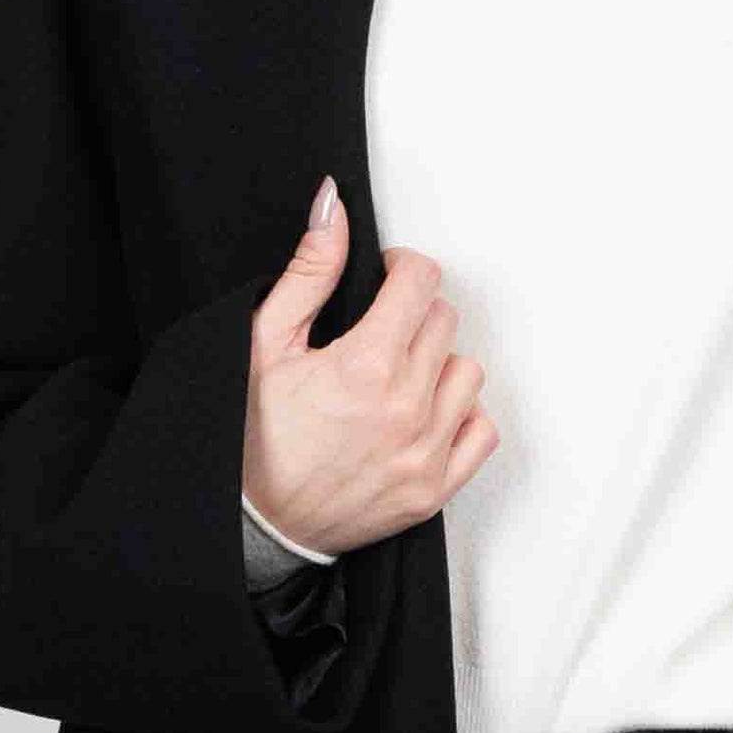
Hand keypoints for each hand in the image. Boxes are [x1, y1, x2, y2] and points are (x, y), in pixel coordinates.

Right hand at [242, 177, 499, 554]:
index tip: (386, 279)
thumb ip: (309, 272)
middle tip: (378, 333)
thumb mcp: (266, 343)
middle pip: (444, 321)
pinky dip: (459, 416)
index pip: (421, 281)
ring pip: (468, 371)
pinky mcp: (434, 489)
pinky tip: (421, 415)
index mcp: (365, 365)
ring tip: (397, 378)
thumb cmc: (251, 438)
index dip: (402, 268)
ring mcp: (425, 452)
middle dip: (414, 314)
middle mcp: (405, 408)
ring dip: (438, 364)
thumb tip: (332, 207)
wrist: (251, 526)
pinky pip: (481, 431)